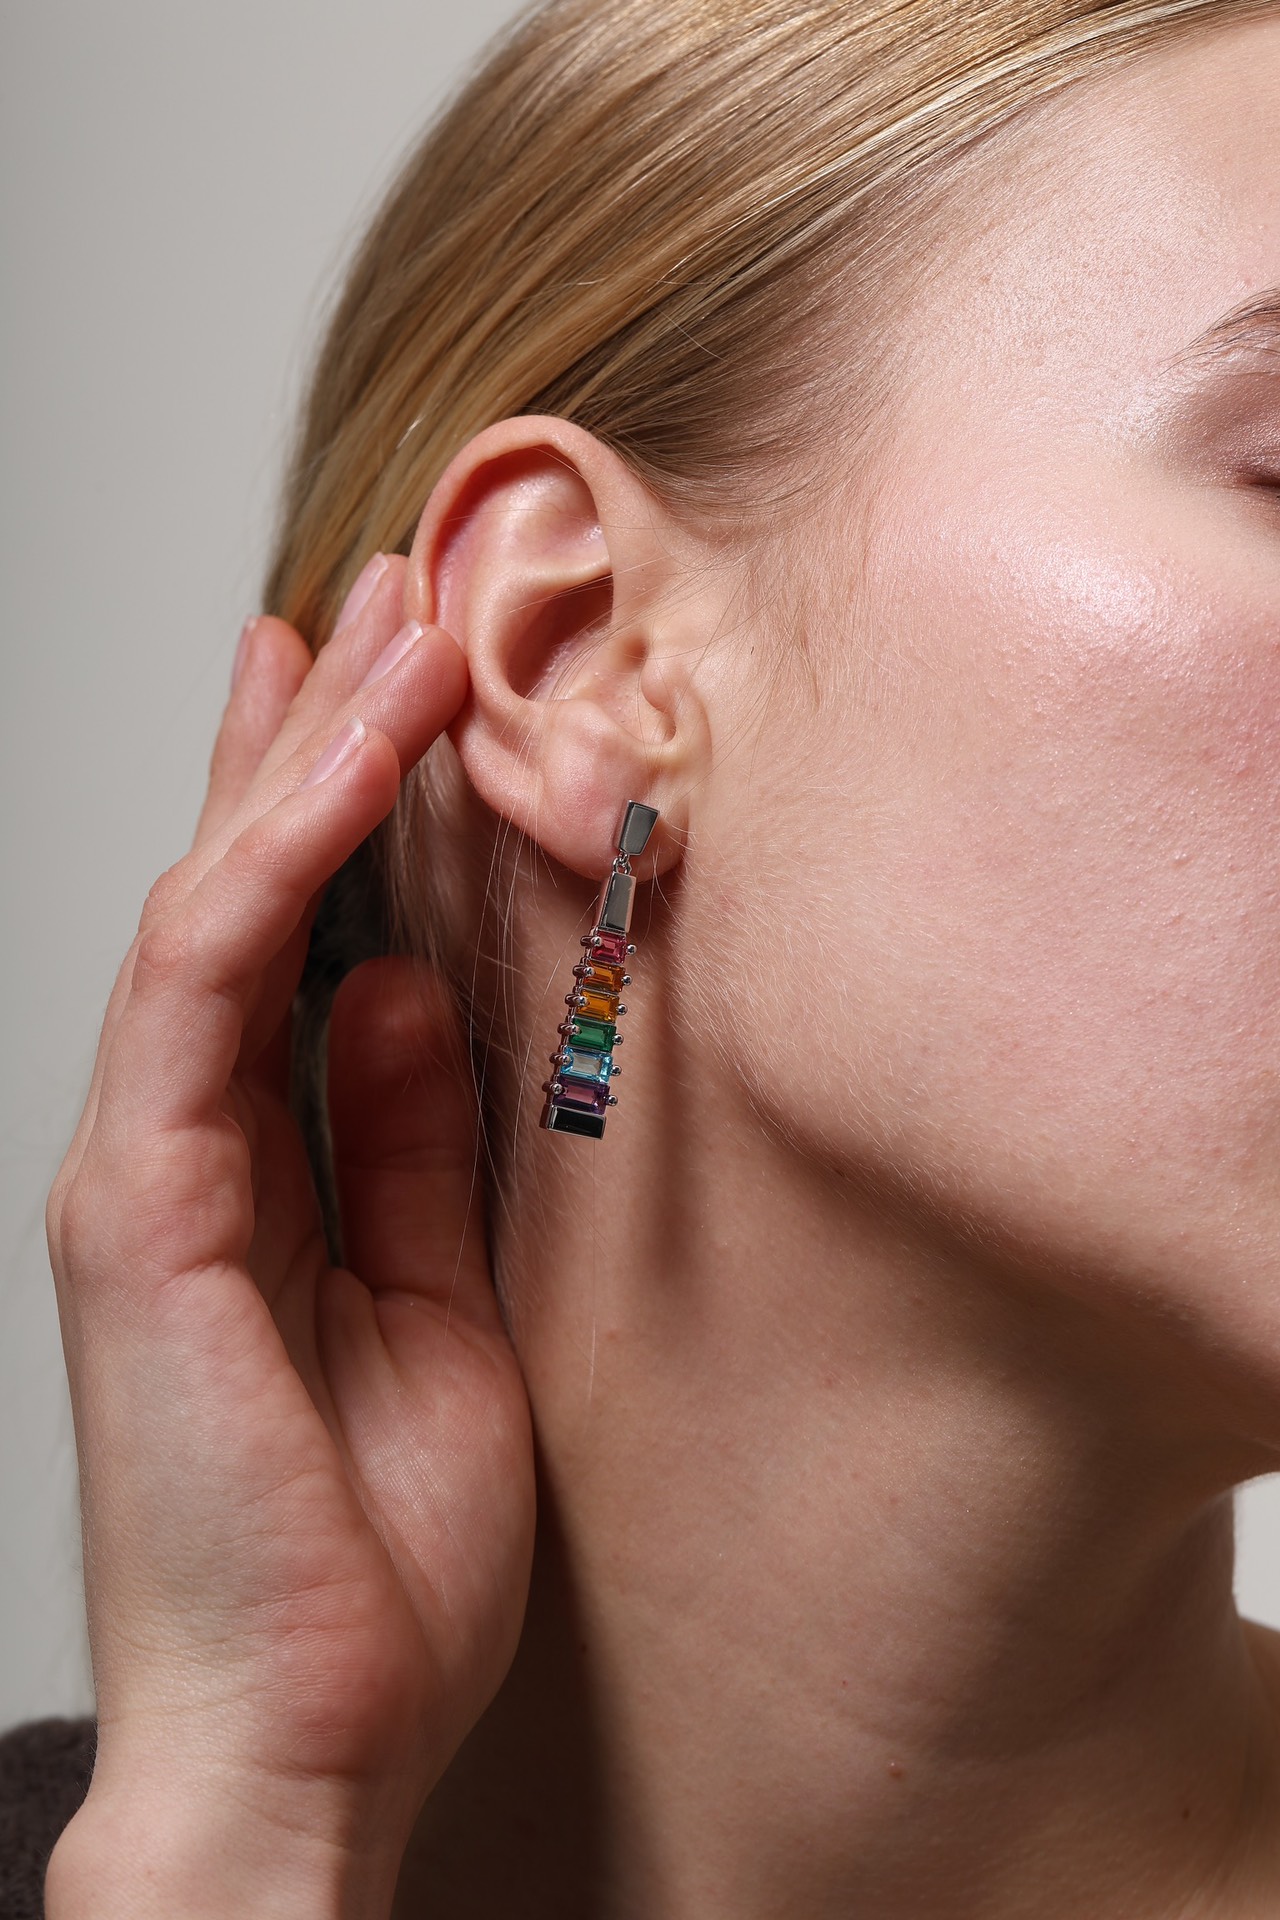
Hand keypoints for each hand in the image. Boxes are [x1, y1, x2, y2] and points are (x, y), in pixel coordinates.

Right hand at [43, 558, 534, 1916]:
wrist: (300, 1746)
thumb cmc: (364, 1560)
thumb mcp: (435, 1312)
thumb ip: (405, 1151)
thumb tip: (399, 1002)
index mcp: (261, 1172)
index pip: (294, 946)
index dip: (339, 808)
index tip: (401, 695)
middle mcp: (188, 1148)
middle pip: (247, 899)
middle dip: (315, 741)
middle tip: (382, 605)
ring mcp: (152, 1170)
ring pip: (217, 910)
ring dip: (304, 763)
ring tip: (385, 633)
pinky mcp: (142, 1209)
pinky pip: (203, 993)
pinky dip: (270, 867)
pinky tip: (340, 767)